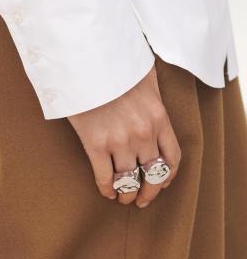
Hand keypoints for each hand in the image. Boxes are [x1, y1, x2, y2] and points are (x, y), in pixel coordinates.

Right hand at [67, 65, 180, 206]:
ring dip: (126, 194)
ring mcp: (119, 140)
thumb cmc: (115, 62)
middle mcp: (143, 133)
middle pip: (152, 174)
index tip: (161, 183)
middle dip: (148, 192)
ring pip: (128, 180)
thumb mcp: (145, 73)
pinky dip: (107, 189)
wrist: (86, 58)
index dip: (168, 176)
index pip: (172, 157)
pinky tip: (106, 192)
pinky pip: (105, 177)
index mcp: (159, 117)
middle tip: (142, 200)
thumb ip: (152, 89)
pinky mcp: (95, 144)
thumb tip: (151, 88)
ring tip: (122, 198)